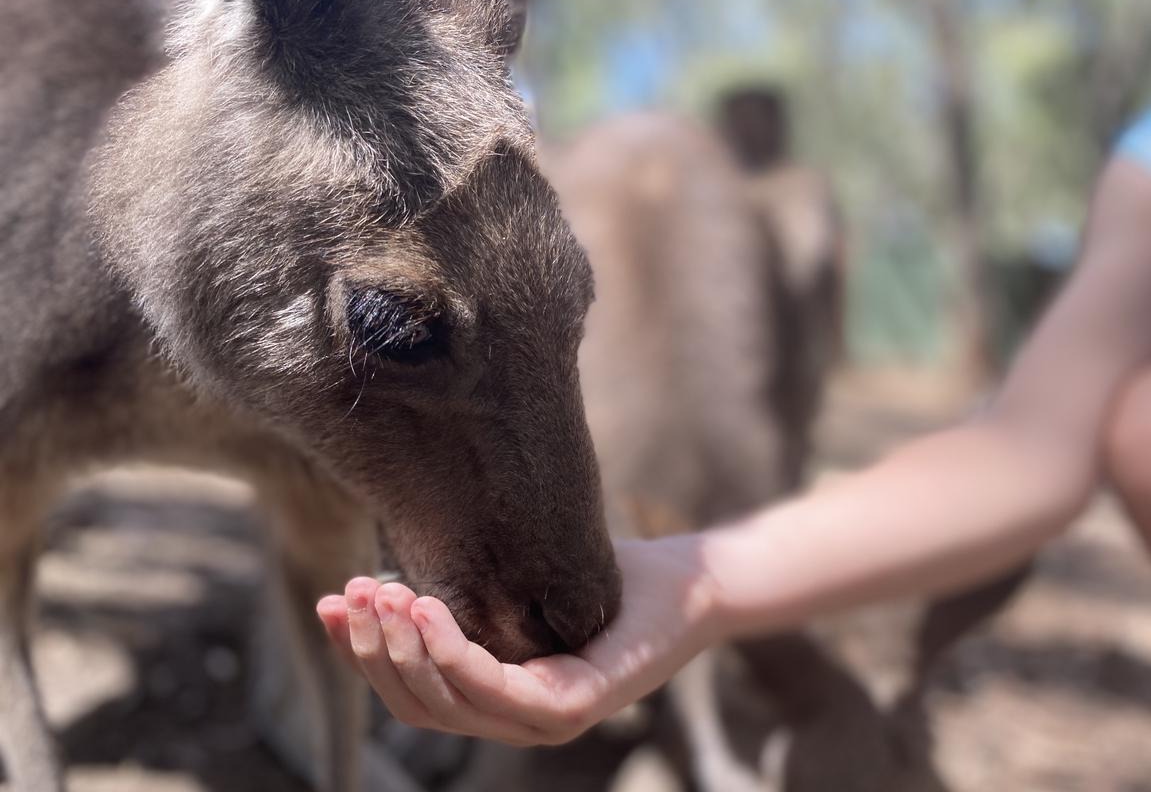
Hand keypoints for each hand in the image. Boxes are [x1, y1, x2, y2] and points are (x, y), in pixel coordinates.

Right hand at [316, 535, 721, 745]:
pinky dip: (451, 652)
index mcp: (500, 699)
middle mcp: (518, 721)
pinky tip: (423, 607)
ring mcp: (547, 721)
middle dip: (370, 651)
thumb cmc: (607, 578)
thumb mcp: (518, 583)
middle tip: (346, 593)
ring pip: (448, 702)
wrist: (687, 582)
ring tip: (376, 594)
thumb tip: (390, 564)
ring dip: (400, 650)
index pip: (412, 694)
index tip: (327, 602)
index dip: (361, 655)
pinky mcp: (575, 707)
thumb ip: (464, 593)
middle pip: (419, 706)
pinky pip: (496, 689)